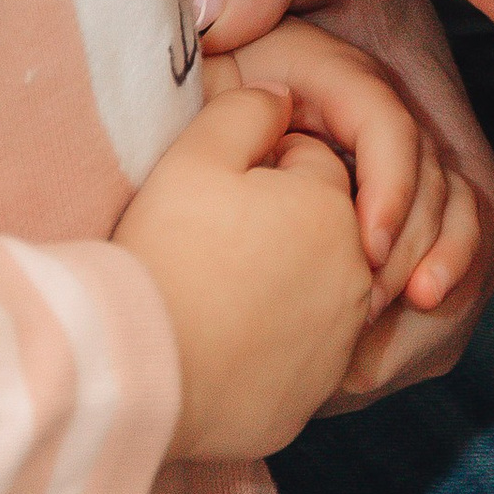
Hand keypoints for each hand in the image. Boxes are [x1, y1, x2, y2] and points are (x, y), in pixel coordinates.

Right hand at [114, 80, 372, 458]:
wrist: (138, 372)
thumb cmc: (167, 255)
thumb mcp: (196, 156)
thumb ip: (248, 109)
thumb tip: (281, 99)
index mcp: (332, 206)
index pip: (312, 161)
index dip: (260, 169)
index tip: (217, 195)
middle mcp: (355, 274)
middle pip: (321, 225)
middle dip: (283, 222)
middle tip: (213, 243)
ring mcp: (338, 341)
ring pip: (316, 288)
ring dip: (282, 281)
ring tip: (215, 293)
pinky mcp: (313, 394)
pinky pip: (299, 352)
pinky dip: (272, 344)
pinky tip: (223, 343)